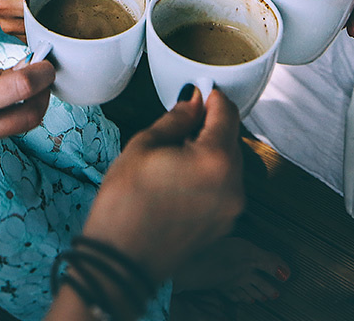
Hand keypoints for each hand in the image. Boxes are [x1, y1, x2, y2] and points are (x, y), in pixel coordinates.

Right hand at [0, 0, 65, 38]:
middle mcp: (1, 1)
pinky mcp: (8, 32)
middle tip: (71, 6)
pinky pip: (33, 34)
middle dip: (57, 10)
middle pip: (39, 13)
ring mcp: (3, 20)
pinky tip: (47, 18)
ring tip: (58, 10)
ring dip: (51, 22)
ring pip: (38, 27)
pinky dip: (43, 29)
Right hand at [0, 47, 53, 156]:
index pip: (20, 90)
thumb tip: (23, 73)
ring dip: (24, 103)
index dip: (42, 74)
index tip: (48, 61)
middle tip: (42, 73)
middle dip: (43, 95)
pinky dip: (5, 112)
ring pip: (16, 126)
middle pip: (29, 119)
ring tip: (16, 79)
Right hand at [80, 87, 244, 282]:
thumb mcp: (143, 146)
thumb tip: (192, 102)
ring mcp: (232, 208)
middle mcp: (234, 184)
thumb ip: (176, 119)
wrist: (119, 264)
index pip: (226, 112)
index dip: (212, 96)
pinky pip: (224, 187)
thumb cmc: (125, 204)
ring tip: (175, 153)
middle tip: (181, 120)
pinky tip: (179, 178)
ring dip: (210, 149)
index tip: (199, 88)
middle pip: (231, 138)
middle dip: (210, 124)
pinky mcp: (224, 225)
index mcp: (216, 159)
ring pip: (229, 163)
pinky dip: (209, 174)